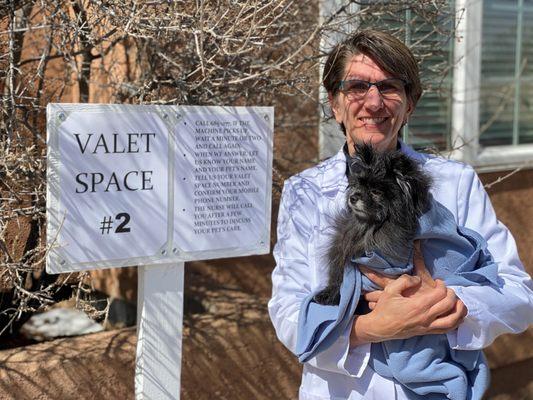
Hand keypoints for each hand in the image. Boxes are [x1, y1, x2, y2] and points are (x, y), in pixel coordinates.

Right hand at [350, 241, 466, 345]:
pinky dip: (455, 323)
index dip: (442, 285)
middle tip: (448, 290)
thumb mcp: (390, 290)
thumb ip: (405, 281)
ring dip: (459, 311)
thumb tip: (417, 279)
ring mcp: (427, 327)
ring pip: (452, 321)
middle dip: (453, 295)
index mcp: (418, 306)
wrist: (379, 328)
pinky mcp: (426, 333)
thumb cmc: (384, 308)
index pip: (440, 294)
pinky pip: (446, 330)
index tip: (438, 281)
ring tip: (459, 303)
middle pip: (449, 305)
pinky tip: (455, 317)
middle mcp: (426, 317)